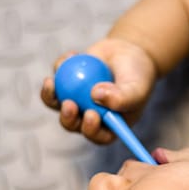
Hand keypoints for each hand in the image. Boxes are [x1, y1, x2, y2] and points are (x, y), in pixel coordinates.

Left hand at [40, 38, 156, 143]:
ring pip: (56, 103)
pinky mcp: (66, 82)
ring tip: (51, 82)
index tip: (92, 115)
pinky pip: (57, 77)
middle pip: (72, 123)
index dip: (91, 130)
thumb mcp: (136, 88)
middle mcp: (89, 116)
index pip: (97, 136)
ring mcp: (75, 100)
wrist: (128, 54)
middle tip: (69, 104)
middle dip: (67, 117)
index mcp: (108, 126)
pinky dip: (62, 65)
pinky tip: (74, 55)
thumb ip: (122, 97)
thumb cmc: (138, 76)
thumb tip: (95, 95)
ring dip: (50, 95)